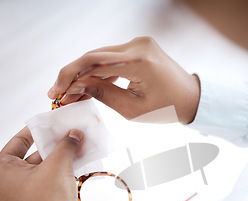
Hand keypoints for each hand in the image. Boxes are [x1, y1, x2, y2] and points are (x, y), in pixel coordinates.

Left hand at [0, 127, 83, 200]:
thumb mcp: (58, 166)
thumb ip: (66, 146)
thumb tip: (74, 134)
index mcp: (1, 170)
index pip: (18, 142)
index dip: (36, 130)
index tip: (51, 123)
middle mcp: (5, 183)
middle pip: (31, 156)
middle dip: (53, 147)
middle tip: (70, 136)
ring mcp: (18, 197)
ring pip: (41, 171)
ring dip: (60, 161)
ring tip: (78, 150)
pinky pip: (46, 184)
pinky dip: (59, 176)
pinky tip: (76, 168)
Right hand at [48, 37, 199, 123]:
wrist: (192, 98)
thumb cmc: (167, 108)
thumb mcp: (133, 109)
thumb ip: (103, 94)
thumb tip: (76, 86)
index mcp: (139, 60)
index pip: (93, 63)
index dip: (70, 77)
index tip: (55, 93)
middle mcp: (138, 45)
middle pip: (94, 56)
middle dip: (73, 75)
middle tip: (57, 95)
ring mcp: (139, 44)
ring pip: (101, 57)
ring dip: (85, 74)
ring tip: (70, 95)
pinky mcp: (140, 48)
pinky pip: (113, 58)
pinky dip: (100, 72)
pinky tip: (87, 87)